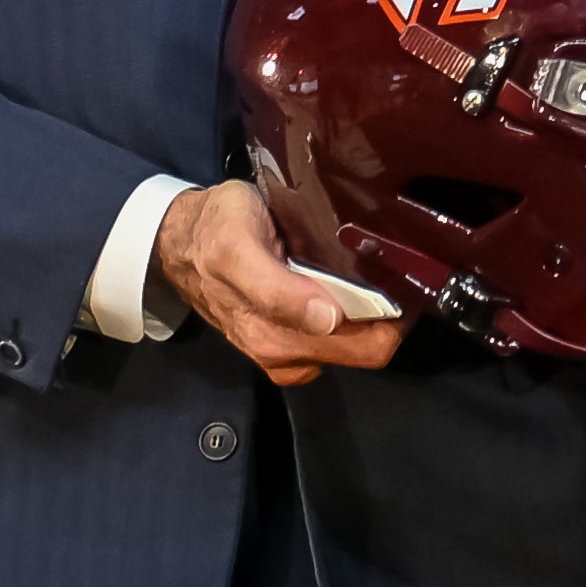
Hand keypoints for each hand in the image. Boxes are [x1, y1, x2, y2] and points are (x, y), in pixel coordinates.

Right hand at [155, 180, 406, 386]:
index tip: (409, 279)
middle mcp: (285, 354)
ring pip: (351, 346)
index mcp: (278, 336)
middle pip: (366, 350)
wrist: (177, 240)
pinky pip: (330, 342)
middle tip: (394, 269)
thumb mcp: (239, 248)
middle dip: (387, 316)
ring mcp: (284, 353)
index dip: (397, 318)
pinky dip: (345, 318)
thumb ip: (278, 290)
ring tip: (372, 273)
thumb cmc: (213, 232)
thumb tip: (327, 320)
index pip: (368, 347)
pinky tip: (344, 286)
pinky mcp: (280, 345)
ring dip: (368, 317)